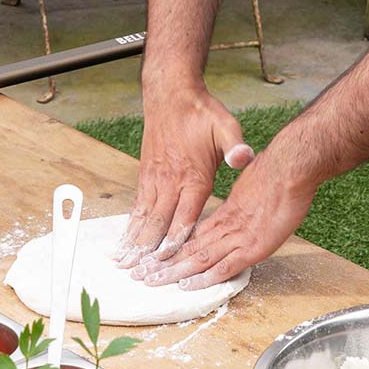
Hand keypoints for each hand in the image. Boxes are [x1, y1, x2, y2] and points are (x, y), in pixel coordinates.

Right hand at [115, 86, 254, 268]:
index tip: (168, 262)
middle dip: (149, 250)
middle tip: (140, 273)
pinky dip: (130, 224)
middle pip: (159, 222)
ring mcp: (155, 177)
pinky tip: (125, 239)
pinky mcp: (146, 173)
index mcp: (193, 175)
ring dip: (134, 240)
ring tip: (124, 263)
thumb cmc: (201, 112)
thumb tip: (244, 157)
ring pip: (144, 215)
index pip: (184, 215)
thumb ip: (235, 146)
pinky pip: (137, 204)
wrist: (171, 94)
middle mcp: (171, 180)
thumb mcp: (226, 126)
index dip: (177, 239)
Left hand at [132, 155, 314, 289]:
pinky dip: (207, 277)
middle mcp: (226, 226)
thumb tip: (236, 215)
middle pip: (189, 248)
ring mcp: (238, 237)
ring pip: (200, 258)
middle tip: (141, 274)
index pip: (193, 235)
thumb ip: (240, 208)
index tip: (154, 257)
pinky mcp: (253, 247)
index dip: (173, 248)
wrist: (290, 167)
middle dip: (164, 263)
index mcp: (225, 214)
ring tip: (152, 281)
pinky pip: (226, 265)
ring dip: (175, 272)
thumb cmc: (276, 174)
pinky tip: (189, 286)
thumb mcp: (251, 191)